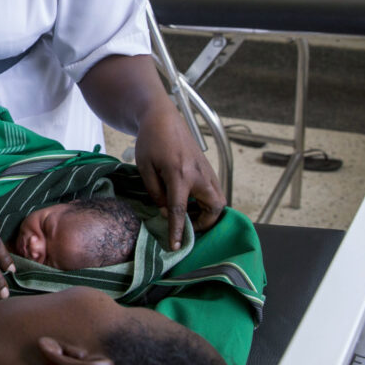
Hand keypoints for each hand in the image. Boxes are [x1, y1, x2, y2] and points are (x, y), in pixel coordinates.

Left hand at [132, 103, 224, 249]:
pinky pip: (215, 190)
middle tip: (189, 226)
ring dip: (207, 212)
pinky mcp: (208, 167)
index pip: (179, 210)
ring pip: (219, 199)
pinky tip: (190, 200)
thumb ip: (155, 192)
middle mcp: (198, 174)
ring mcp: (206, 170)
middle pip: (214, 207)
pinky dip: (207, 200)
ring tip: (188, 214)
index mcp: (179, 174)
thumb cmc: (150, 141)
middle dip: (206, 222)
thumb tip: (166, 211)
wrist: (163, 118)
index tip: (175, 247)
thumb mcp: (145, 168)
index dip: (177, 230)